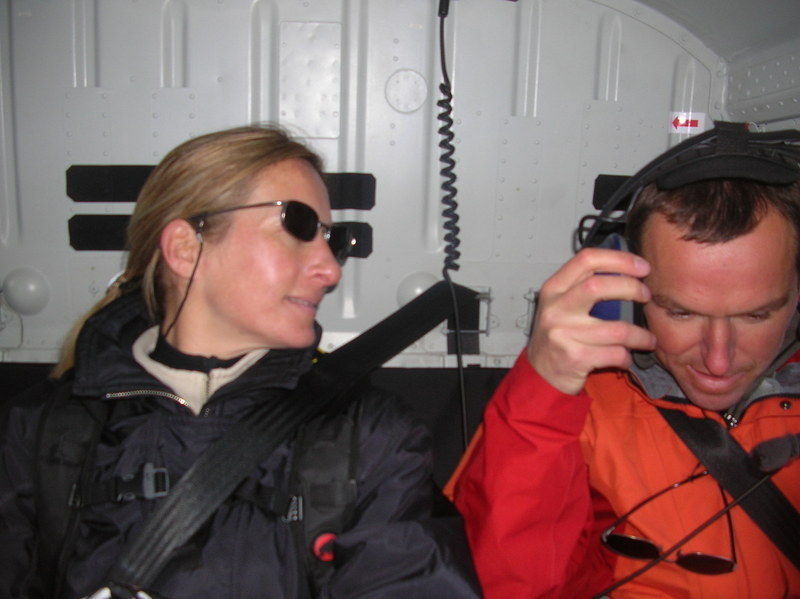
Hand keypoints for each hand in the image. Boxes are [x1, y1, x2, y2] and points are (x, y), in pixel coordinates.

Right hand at [527, 248, 656, 393]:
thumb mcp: (562, 305)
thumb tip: (626, 270)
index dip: (619, 259)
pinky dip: (627, 357)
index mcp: (554, 289)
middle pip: (599, 286)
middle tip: (646, 295)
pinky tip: (624, 357)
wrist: (540, 374)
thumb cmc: (558, 337)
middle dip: (632, 288)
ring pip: (617, 328)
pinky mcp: (575, 358)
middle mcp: (556, 308)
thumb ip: (584, 286)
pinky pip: (616, 354)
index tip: (641, 266)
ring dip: (640, 335)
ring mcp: (563, 333)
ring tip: (646, 338)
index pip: (587, 260)